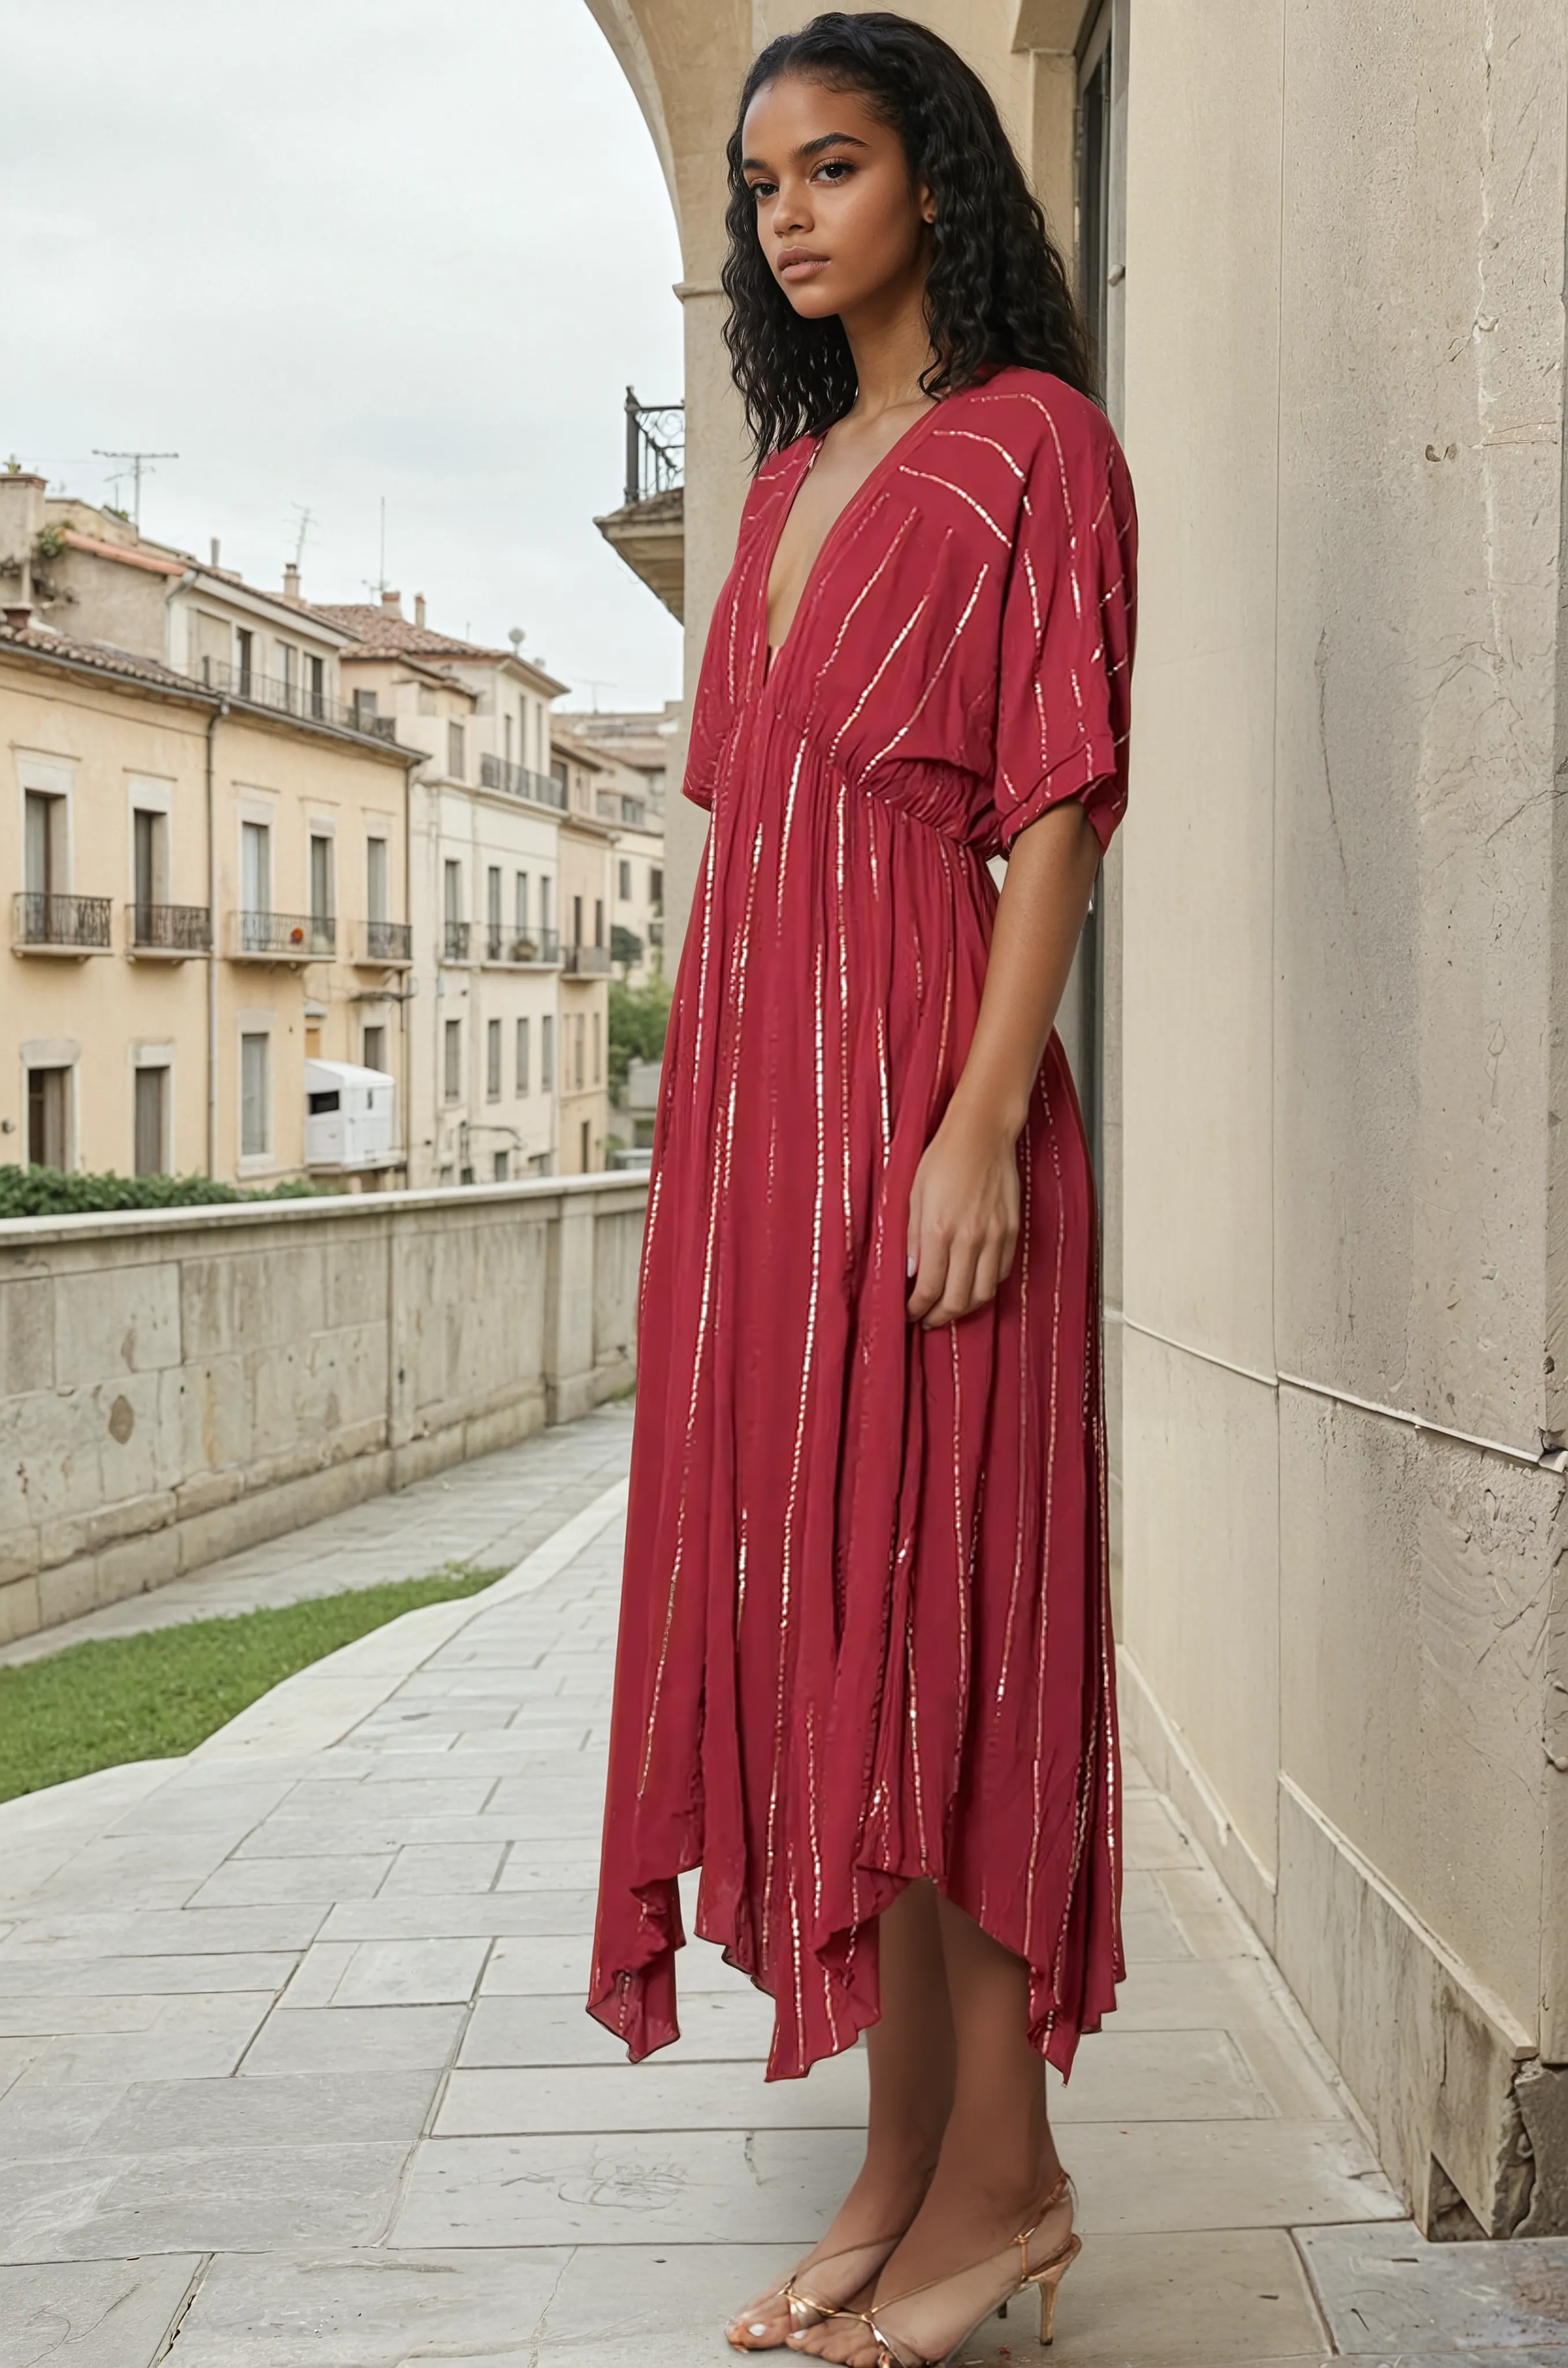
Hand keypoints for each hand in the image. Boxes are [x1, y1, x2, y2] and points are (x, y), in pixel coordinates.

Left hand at [905, 1100, 1021, 1328]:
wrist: (982, 1134)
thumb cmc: (943, 1157)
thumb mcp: (913, 1195)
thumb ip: (912, 1238)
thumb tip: (911, 1272)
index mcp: (939, 1230)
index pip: (928, 1287)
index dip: (917, 1308)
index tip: (910, 1312)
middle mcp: (970, 1238)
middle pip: (957, 1300)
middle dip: (940, 1316)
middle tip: (928, 1320)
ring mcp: (995, 1236)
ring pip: (983, 1293)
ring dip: (965, 1308)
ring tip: (950, 1308)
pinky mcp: (1012, 1231)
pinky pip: (1001, 1273)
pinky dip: (986, 1286)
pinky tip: (973, 1284)